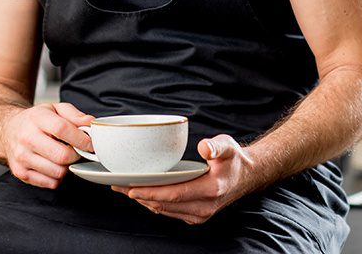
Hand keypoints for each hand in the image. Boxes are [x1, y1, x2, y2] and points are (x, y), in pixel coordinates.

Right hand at [1, 102, 93, 188]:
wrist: (8, 131)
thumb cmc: (35, 120)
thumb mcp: (54, 109)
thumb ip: (75, 115)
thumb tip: (90, 124)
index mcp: (37, 118)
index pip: (62, 129)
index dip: (81, 139)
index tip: (90, 144)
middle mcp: (27, 138)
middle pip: (62, 156)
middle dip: (76, 155)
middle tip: (78, 151)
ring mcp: (22, 157)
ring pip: (58, 172)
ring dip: (67, 167)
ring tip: (64, 156)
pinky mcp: (20, 173)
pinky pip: (50, 183)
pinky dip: (57, 177)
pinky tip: (54, 165)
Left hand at [112, 134, 257, 223]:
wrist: (245, 176)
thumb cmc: (233, 159)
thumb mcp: (228, 147)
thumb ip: (217, 146)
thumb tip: (205, 147)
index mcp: (211, 189)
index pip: (175, 193)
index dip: (152, 192)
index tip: (131, 187)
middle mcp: (204, 206)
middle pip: (165, 204)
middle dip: (139, 196)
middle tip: (117, 185)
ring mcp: (199, 214)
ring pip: (164, 210)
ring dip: (143, 201)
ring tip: (122, 189)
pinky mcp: (194, 215)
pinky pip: (169, 211)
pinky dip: (153, 203)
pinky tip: (140, 194)